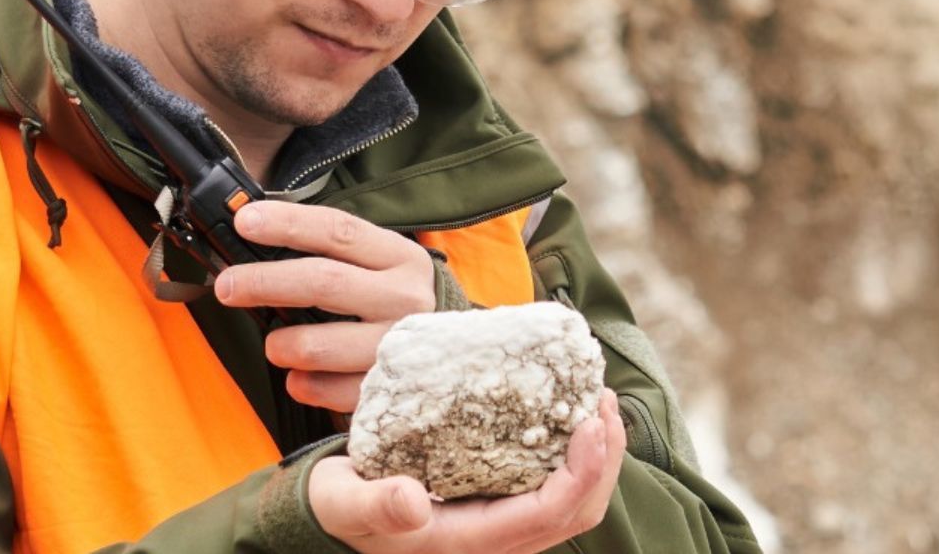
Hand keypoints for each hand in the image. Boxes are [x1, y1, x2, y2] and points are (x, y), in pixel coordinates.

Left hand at [213, 200, 436, 410]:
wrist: (463, 359)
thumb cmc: (400, 304)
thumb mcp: (382, 267)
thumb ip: (334, 255)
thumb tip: (259, 237)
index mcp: (399, 258)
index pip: (338, 231)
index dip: (288, 223)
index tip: (245, 222)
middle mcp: (405, 298)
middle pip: (322, 282)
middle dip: (264, 282)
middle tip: (228, 286)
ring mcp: (400, 346)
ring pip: (320, 343)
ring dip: (282, 344)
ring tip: (272, 345)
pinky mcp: (392, 390)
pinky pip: (332, 390)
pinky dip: (306, 385)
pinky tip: (299, 378)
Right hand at [309, 389, 626, 553]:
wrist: (334, 519)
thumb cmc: (340, 508)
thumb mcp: (344, 504)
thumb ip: (375, 504)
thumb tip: (412, 502)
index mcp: (469, 543)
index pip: (549, 515)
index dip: (582, 472)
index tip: (590, 421)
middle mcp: (496, 542)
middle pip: (577, 512)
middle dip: (604, 459)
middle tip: (602, 399)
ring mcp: (502, 527)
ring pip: (573, 503)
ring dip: (596, 454)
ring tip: (596, 400)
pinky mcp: (499, 507)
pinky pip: (554, 488)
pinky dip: (574, 454)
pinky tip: (568, 413)